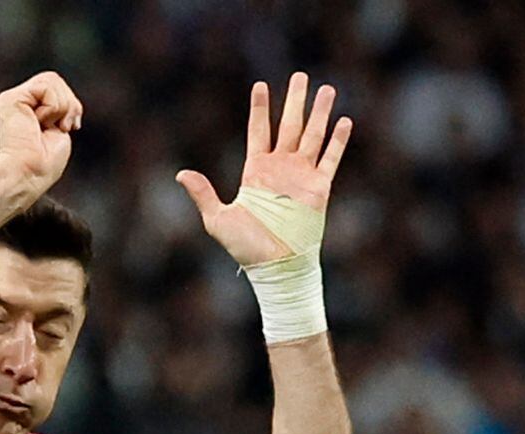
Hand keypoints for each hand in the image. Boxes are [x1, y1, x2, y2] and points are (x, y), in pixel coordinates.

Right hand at [0, 72, 82, 194]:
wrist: (30, 173)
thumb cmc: (44, 162)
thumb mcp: (60, 127)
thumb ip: (60, 106)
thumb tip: (70, 101)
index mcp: (30, 109)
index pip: (56, 87)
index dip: (71, 104)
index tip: (69, 128)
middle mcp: (20, 102)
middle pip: (54, 79)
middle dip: (68, 104)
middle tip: (62, 127)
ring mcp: (14, 99)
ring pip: (51, 80)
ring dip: (61, 107)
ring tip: (49, 126)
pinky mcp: (10, 99)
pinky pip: (46, 87)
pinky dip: (52, 108)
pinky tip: (40, 123)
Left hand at [176, 75, 349, 266]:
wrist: (274, 265)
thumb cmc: (244, 247)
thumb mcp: (218, 219)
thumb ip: (203, 194)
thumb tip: (181, 173)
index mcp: (255, 171)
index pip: (259, 130)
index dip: (260, 108)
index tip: (260, 85)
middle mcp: (280, 168)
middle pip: (289, 125)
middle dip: (295, 100)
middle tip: (300, 76)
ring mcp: (301, 176)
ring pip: (312, 135)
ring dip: (320, 112)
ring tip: (326, 89)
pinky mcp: (319, 188)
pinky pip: (330, 158)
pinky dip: (337, 141)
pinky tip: (343, 121)